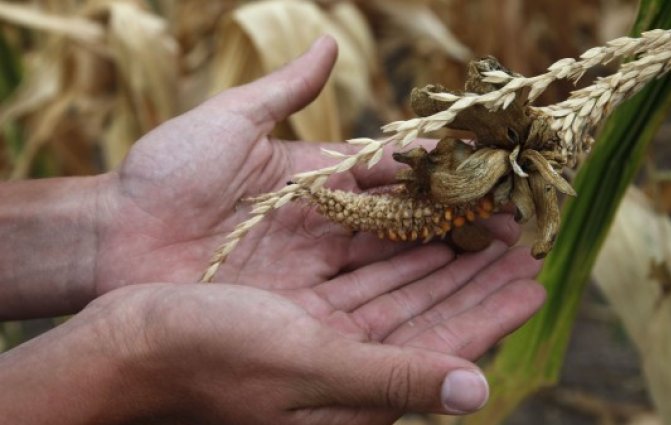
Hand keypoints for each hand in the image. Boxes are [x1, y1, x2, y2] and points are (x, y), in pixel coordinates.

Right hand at [1, 274, 541, 424]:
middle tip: (524, 250)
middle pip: (433, 317)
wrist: (132, 346)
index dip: (493, 313)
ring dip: (447, 266)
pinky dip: (398, 259)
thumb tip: (477, 392)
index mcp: (360, 390)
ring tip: (487, 240)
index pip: (446, 348)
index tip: (535, 282)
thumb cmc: (212, 358)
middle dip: (480, 283)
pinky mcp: (303, 314)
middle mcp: (350, 367)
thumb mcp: (310, 366)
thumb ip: (393, 376)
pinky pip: (366, 281)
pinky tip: (423, 239)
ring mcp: (327, 339)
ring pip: (405, 295)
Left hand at [95, 35, 524, 292]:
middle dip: (465, 233)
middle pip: (409, 232)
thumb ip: (284, 90)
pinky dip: (414, 306)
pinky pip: (367, 309)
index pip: (395, 182)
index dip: (442, 183)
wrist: (112, 238)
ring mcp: (316, 274)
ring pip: (399, 272)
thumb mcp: (228, 122)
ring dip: (455, 272)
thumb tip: (328, 42)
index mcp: (318, 183)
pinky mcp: (301, 313)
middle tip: (520, 233)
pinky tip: (459, 305)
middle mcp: (327, 231)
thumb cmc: (164, 174)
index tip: (490, 180)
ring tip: (511, 270)